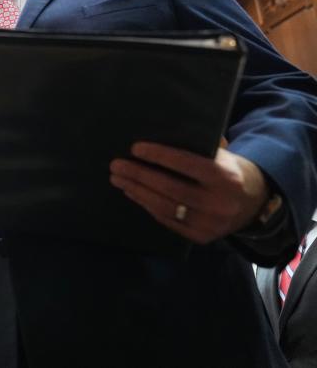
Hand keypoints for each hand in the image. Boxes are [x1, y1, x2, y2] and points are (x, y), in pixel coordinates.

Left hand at [110, 142, 268, 243]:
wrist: (254, 203)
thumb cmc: (228, 171)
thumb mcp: (221, 156)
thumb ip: (197, 148)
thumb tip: (157, 134)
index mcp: (224, 177)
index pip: (186, 164)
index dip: (159, 155)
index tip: (135, 148)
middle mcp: (218, 202)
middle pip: (170, 188)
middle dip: (139, 175)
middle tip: (116, 165)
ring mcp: (209, 223)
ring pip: (165, 207)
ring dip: (137, 191)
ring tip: (118, 179)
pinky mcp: (201, 237)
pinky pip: (167, 220)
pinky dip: (147, 205)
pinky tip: (133, 193)